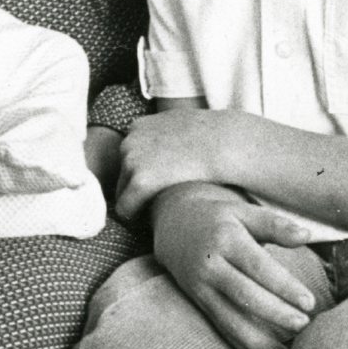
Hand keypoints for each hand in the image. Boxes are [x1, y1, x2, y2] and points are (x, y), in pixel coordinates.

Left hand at [116, 107, 238, 218]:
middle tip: (157, 207)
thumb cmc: (215, 138)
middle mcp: (130, 140)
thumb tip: (178, 145)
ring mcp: (131, 159)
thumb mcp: (184, 123)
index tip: (158, 189)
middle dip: (136, 191)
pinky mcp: (141, 181)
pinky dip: (134, 219)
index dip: (142, 176)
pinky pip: (125, 208)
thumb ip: (171, 134)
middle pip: (123, 176)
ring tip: (159, 214)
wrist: (225, 143)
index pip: (129, 157)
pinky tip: (151, 225)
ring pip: (122, 193)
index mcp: (139, 127)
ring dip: (138, 204)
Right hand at [151, 184, 317, 348]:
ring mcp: (202, 288)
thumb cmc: (219, 219)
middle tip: (304, 325)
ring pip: (231, 321)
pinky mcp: (200, 304)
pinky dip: (247, 347)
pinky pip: (224, 330)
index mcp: (225, 239)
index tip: (310, 302)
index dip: (284, 286)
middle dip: (275, 314)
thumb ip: (275, 225)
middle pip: (244, 296)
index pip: (257, 266)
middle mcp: (210, 266)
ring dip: (261, 342)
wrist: (174, 227)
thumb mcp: (243, 212)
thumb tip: (307, 234)